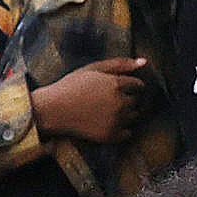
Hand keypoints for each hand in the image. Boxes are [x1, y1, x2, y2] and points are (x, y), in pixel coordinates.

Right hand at [30, 56, 151, 143]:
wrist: (52, 110)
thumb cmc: (71, 86)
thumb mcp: (93, 69)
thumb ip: (120, 64)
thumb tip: (144, 61)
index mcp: (117, 84)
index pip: (138, 85)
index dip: (129, 86)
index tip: (117, 88)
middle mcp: (120, 102)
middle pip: (137, 101)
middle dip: (128, 99)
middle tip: (109, 100)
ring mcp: (116, 120)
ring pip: (134, 116)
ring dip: (126, 113)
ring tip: (107, 111)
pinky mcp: (110, 135)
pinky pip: (128, 133)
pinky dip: (122, 129)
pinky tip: (107, 123)